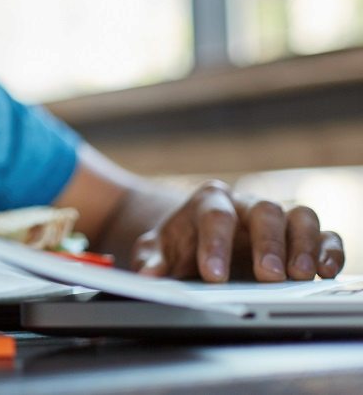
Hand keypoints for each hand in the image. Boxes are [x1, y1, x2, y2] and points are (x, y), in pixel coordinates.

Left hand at [131, 180, 343, 281]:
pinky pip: (323, 235)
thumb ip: (152, 259)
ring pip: (299, 217)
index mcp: (210, 201)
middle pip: (264, 211)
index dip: (215, 245)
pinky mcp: (299, 236)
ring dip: (302, 245)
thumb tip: (148, 275)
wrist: (195, 236)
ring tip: (299, 275)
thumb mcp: (158, 249)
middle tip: (268, 275)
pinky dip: (329, 250)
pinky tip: (326, 270)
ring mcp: (276, 218)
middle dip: (267, 243)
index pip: (215, 216)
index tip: (214, 275)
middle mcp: (247, 204)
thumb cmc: (180, 243)